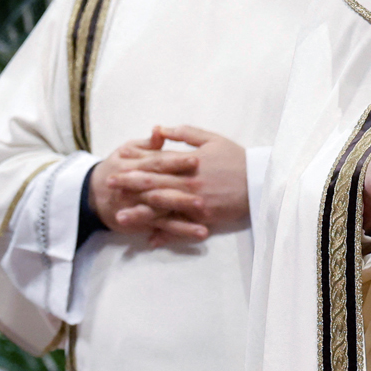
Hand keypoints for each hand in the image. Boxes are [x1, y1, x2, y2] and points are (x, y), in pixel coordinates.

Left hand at [104, 125, 248, 244]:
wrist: (262, 182)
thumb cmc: (236, 159)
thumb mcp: (211, 139)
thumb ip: (183, 134)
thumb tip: (158, 130)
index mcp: (189, 163)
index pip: (156, 162)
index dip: (135, 163)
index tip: (117, 162)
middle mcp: (189, 184)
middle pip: (154, 185)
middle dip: (129, 186)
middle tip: (108, 187)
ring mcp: (196, 204)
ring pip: (163, 209)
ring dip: (140, 214)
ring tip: (120, 217)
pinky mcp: (204, 219)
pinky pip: (181, 228)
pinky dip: (166, 235)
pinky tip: (150, 240)